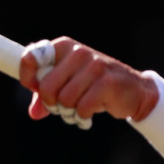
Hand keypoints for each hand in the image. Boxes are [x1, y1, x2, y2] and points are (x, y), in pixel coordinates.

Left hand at [17, 37, 158, 124]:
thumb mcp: (69, 86)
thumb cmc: (96, 87)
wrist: (135, 91)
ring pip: (64, 100)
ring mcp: (94, 66)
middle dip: (51, 104)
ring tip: (80, 108)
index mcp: (65, 46)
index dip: (28, 77)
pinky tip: (92, 111)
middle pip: (46, 87)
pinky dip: (83, 116)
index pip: (32, 56)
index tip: (34, 89)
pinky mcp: (107, 83)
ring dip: (69, 112)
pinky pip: (82, 108)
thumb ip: (47, 97)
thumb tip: (34, 112)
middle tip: (62, 107)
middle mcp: (78, 52)